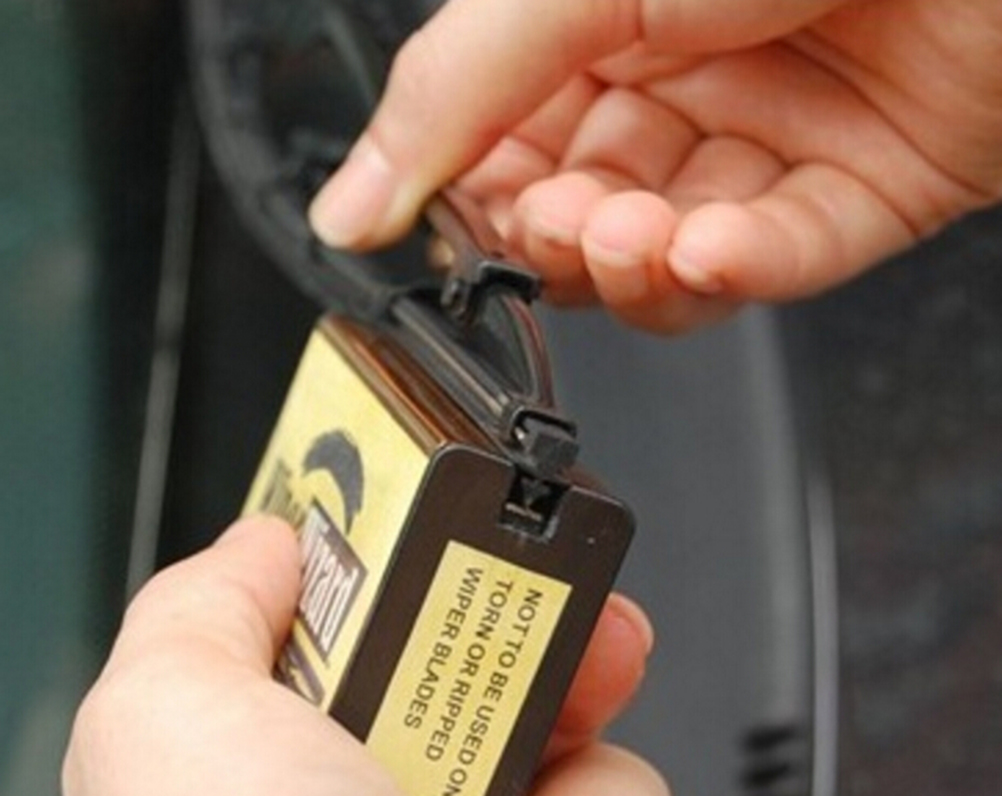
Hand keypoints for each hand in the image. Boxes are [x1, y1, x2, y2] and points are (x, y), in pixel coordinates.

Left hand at [62, 516, 748, 795]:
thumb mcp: (168, 721)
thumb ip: (205, 607)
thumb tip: (271, 544)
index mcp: (319, 794)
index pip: (403, 656)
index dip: (449, 596)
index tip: (478, 554)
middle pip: (527, 696)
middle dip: (561, 663)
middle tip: (567, 659)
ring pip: (616, 779)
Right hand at [309, 0, 1001, 331]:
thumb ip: (453, 95)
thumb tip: (348, 201)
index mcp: (598, 26)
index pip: (504, 150)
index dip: (479, 202)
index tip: (459, 229)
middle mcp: (679, 84)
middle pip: (583, 218)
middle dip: (564, 242)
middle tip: (563, 223)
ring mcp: (764, 144)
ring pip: (669, 258)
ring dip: (639, 266)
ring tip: (632, 235)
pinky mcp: (850, 193)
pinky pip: (773, 259)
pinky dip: (735, 272)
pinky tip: (709, 250)